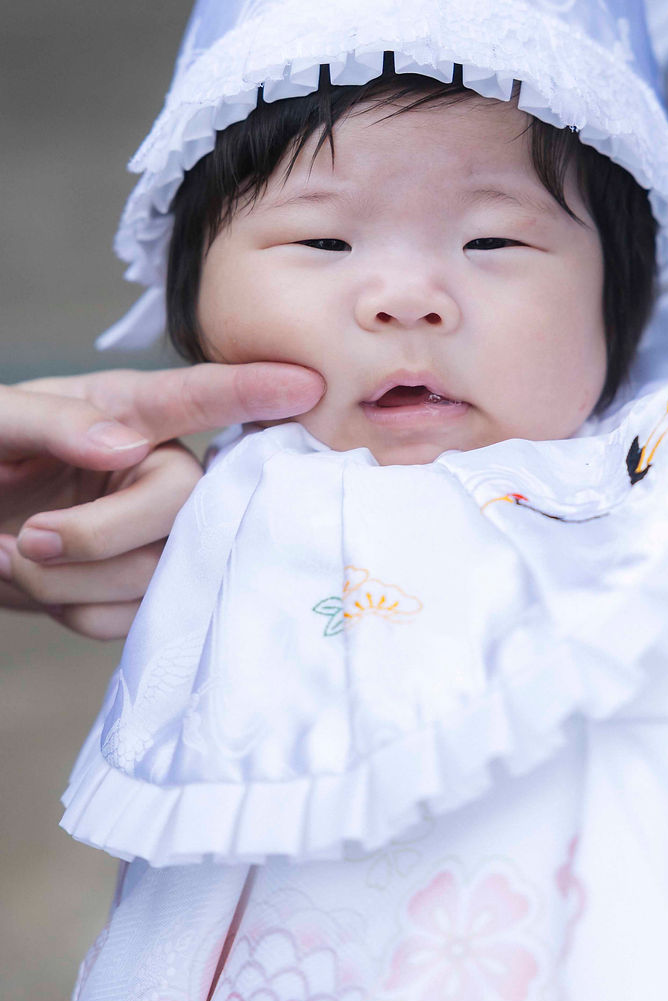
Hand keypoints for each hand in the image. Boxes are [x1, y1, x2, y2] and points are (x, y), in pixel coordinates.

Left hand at [0, 363, 322, 637]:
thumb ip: (55, 422)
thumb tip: (126, 446)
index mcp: (124, 410)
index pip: (197, 398)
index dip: (252, 391)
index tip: (305, 384)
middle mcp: (154, 468)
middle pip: (182, 504)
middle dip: (98, 536)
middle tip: (25, 539)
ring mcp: (152, 533)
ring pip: (155, 573)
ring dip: (66, 582)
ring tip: (8, 557)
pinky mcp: (136, 588)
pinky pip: (129, 617)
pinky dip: (71, 612)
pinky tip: (37, 587)